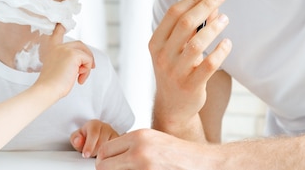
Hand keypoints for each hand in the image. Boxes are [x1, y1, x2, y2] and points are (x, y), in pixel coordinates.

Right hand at [35, 24, 94, 99]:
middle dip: (87, 56)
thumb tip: (84, 62)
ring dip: (87, 66)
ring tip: (80, 77)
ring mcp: (66, 49)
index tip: (62, 23)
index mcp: (53, 49)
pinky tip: (79, 79)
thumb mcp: (58, 68)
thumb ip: (67, 61)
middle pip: (80, 45)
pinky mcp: (74, 55)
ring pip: (86, 54)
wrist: (47, 90)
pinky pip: (89, 60)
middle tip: (90, 68)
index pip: (57, 32)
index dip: (61, 27)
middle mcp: (59, 46)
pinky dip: (87, 71)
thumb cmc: (51, 85)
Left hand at [70, 119, 119, 157]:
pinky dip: (110, 156)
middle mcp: (107, 128)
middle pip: (102, 143)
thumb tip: (77, 141)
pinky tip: (105, 156)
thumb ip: (75, 139)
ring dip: (102, 155)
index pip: (94, 133)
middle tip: (90, 154)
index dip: (89, 145)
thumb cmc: (85, 137)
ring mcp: (115, 134)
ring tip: (97, 154)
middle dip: (94, 152)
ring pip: (110, 148)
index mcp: (95, 124)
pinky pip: (117, 151)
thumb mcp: (76, 137)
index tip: (85, 155)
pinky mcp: (120, 142)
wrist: (94, 136)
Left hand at [96, 128, 214, 169]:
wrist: (201, 163)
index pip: (104, 150)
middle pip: (104, 166)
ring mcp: (144, 168)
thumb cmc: (179, 153)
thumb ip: (131, 146)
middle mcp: (139, 151)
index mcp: (139, 137)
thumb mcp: (152, 140)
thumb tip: (109, 156)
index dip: (103, 160)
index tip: (107, 164)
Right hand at [150, 0, 231, 129]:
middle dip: (205, 6)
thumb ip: (192, 27)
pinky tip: (227, 43)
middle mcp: (163, 56)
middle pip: (185, 24)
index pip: (173, 13)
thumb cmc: (175, 70)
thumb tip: (212, 5)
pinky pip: (209, 65)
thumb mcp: (177, 48)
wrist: (173, 106)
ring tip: (225, 18)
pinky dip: (220, 51)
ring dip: (214, 27)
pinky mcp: (191, 85)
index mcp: (156, 42)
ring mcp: (175, 71)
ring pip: (197, 43)